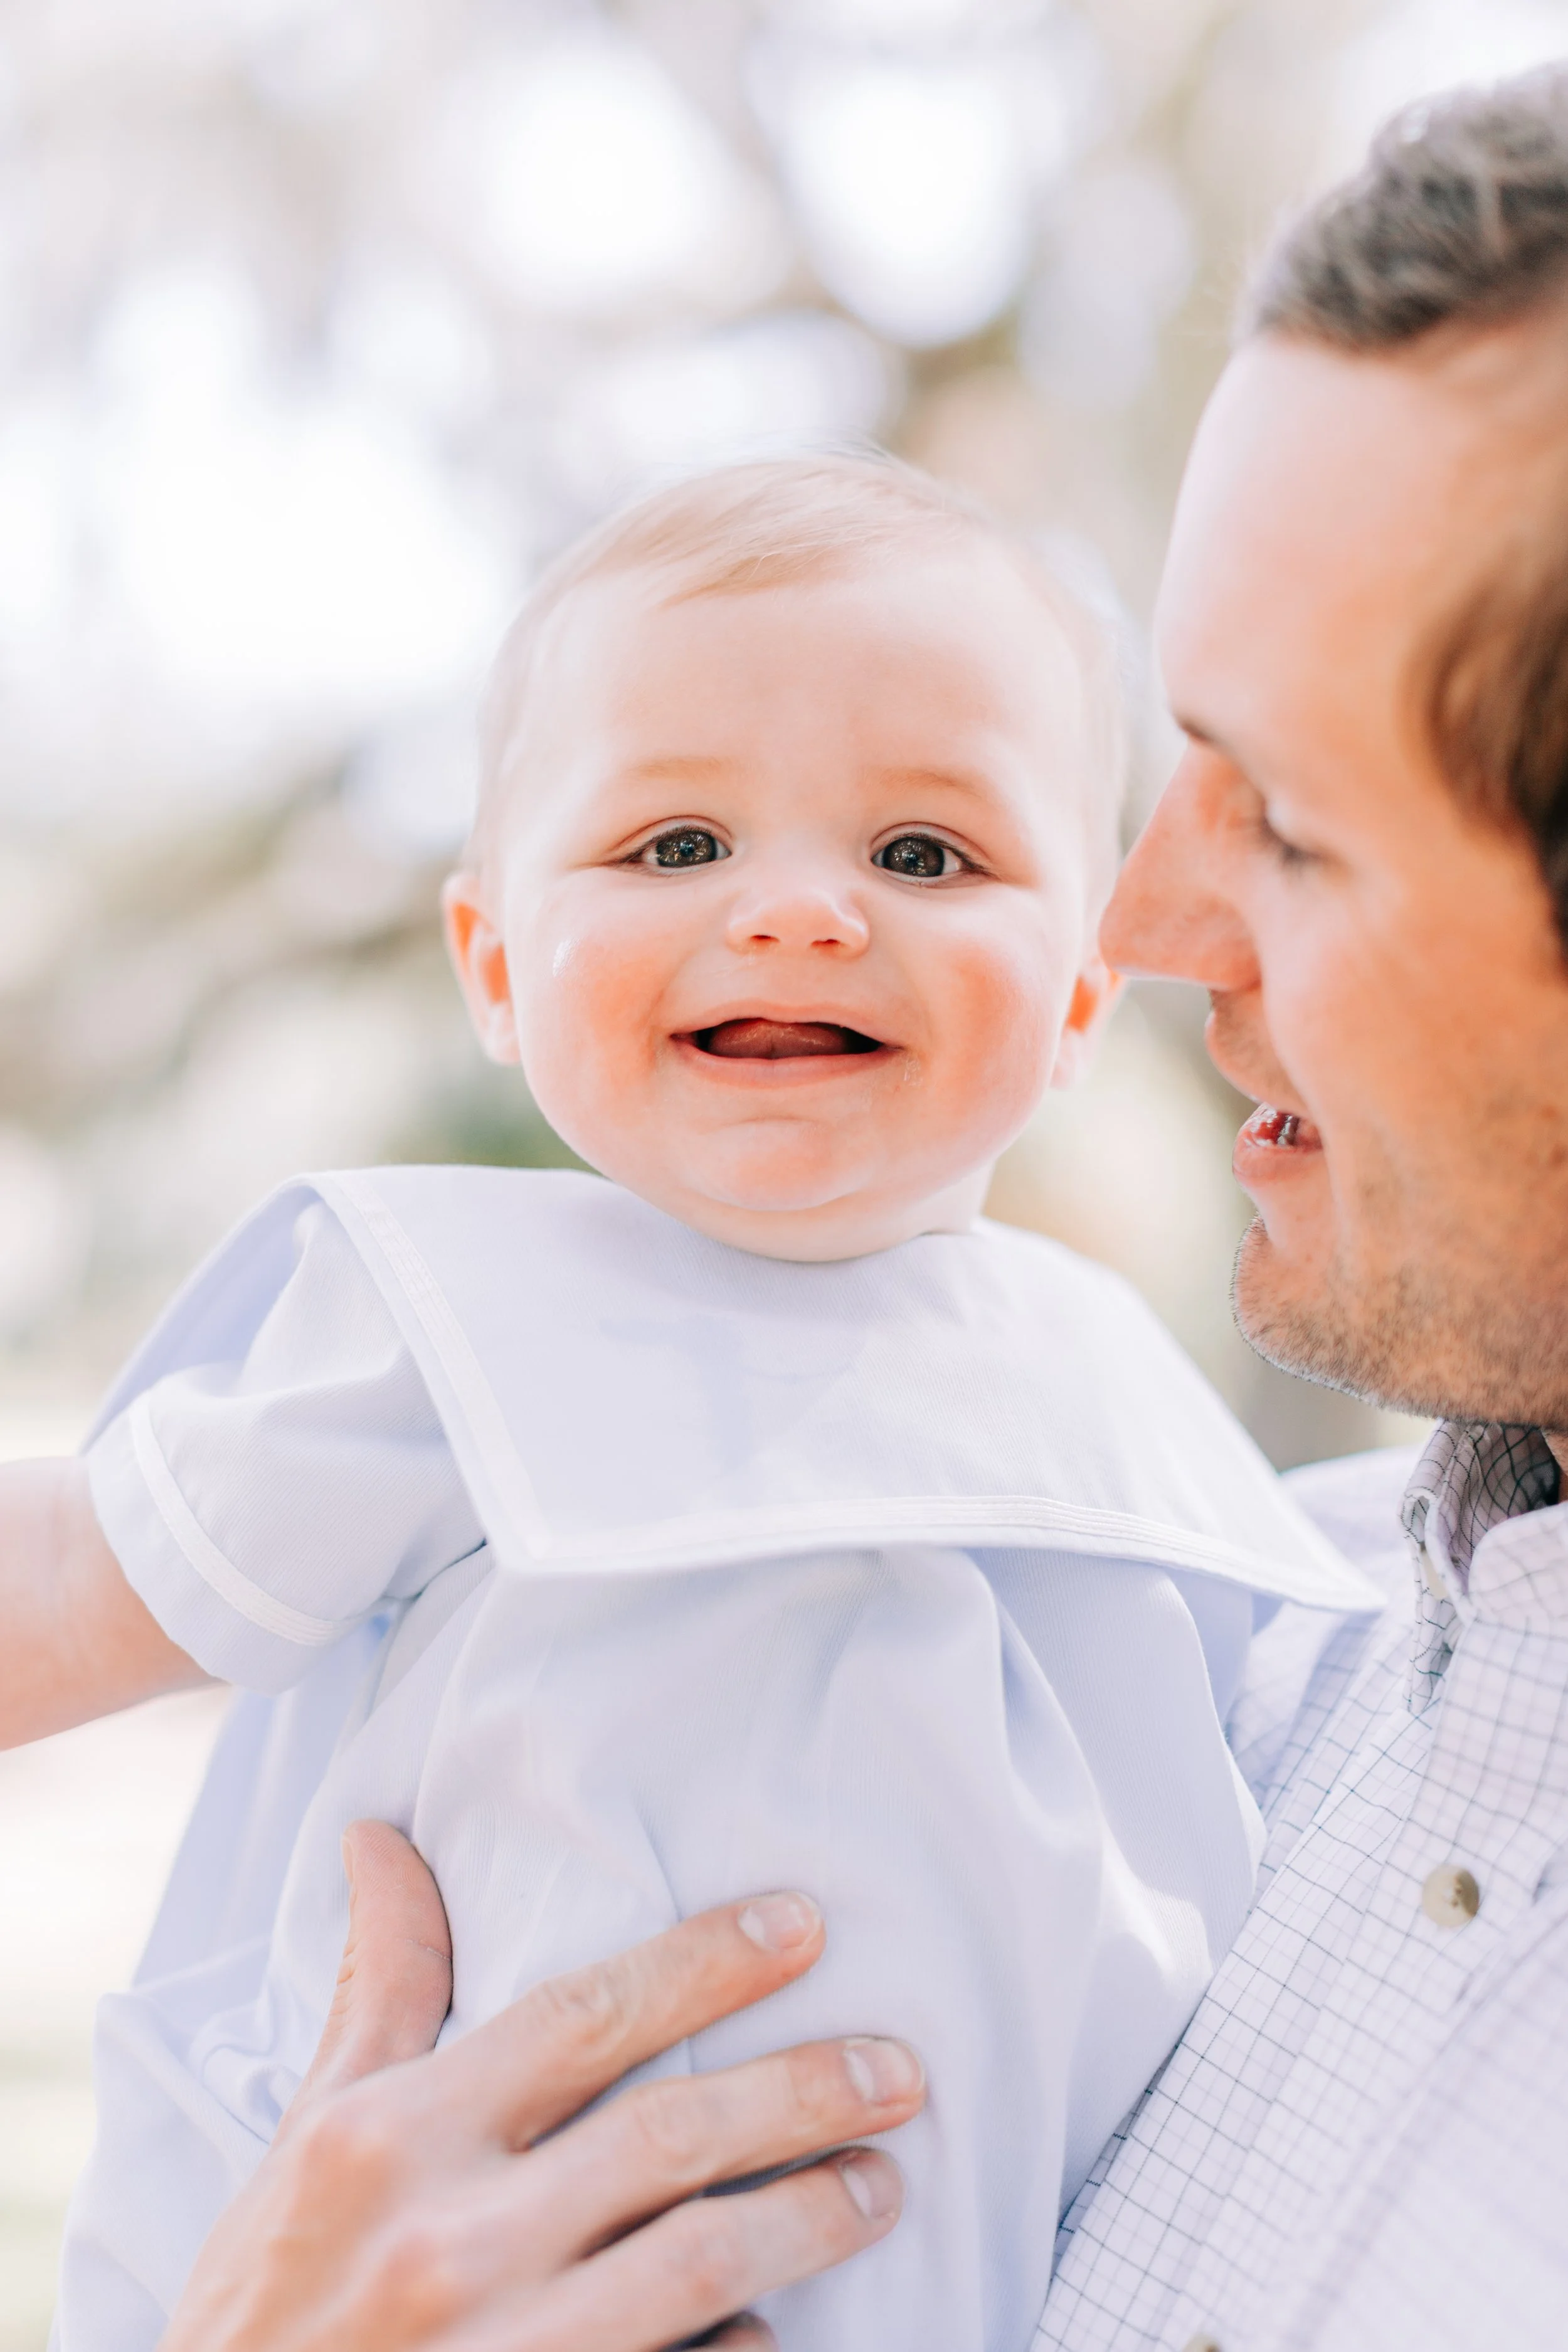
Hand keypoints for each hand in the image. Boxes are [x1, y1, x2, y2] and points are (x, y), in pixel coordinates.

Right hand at [162, 1821, 922, 2350]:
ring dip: (809, 2219)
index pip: (579, 2019)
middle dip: (799, 2093)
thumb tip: (382, 1839)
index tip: (799, 1925)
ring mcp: (502, 2348)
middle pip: (667, 2137)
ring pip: (701, 2266)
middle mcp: (446, 2238)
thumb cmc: (268, 2296)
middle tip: (897, 2067)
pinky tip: (785, 2333)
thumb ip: (378, 1994)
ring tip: (880, 2184)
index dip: (702, 1964)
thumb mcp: (311, 2135)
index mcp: (389, 2139)